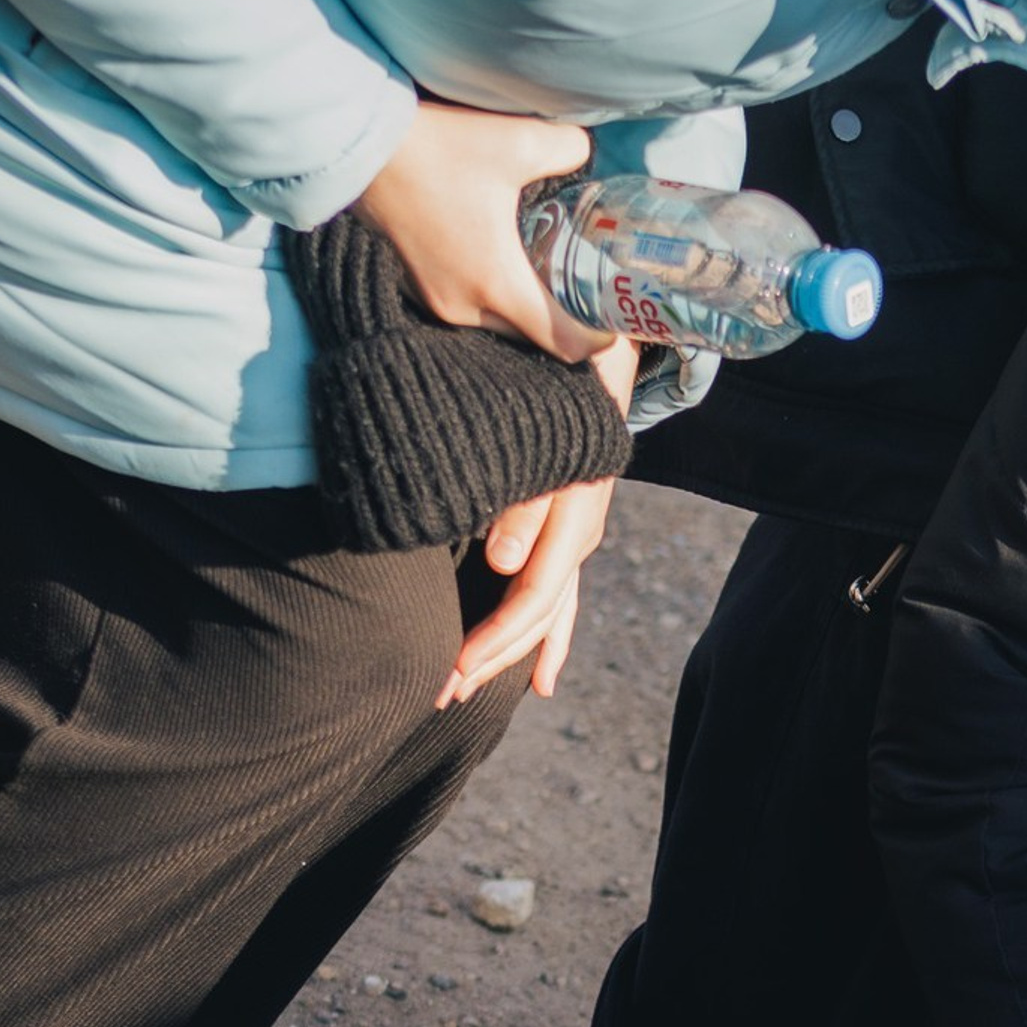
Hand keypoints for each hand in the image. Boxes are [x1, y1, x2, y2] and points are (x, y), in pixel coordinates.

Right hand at [355, 99, 608, 363]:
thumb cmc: (433, 145)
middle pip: (534, 339)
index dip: (596, 341)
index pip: (563, 344)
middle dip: (564, 324)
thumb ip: (565, 149)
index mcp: (497, 283)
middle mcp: (467, 307)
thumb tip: (587, 153)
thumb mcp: (514, 139)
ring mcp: (437, 302)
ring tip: (544, 275)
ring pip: (500, 326)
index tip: (611, 322)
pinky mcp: (416, 289)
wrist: (353, 143)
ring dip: (525, 309)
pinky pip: (468, 309)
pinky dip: (491, 297)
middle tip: (584, 293)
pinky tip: (499, 261)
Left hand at [440, 340, 635, 704]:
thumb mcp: (536, 433)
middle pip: (541, 616)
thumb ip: (523, 499)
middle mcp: (580, 532)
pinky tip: (542, 680)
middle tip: (442, 693)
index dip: (497, 637)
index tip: (454, 666)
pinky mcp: (565, 528)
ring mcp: (576, 533)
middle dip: (493, 658)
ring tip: (470, 689)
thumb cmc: (548, 380)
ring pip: (550, 612)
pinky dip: (548, 639)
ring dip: (511, 656)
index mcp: (574, 515)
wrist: (583, 334)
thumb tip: (504, 567)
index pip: (536, 596)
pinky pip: (560, 599)